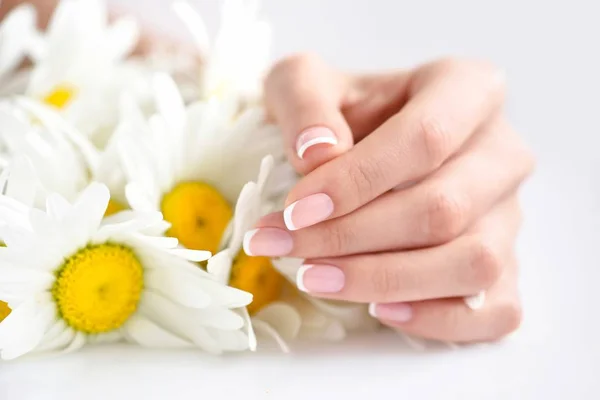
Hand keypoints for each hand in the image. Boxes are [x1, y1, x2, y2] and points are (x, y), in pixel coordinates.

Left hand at [244, 54, 533, 342]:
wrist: (368, 144)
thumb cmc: (344, 114)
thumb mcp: (307, 81)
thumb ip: (304, 99)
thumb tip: (318, 155)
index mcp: (466, 90)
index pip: (425, 137)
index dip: (357, 180)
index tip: (296, 208)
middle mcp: (501, 152)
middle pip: (443, 208)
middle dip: (353, 237)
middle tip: (286, 246)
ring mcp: (509, 215)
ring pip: (472, 262)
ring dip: (385, 280)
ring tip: (315, 278)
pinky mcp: (505, 265)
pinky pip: (495, 309)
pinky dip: (440, 320)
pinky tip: (380, 308)